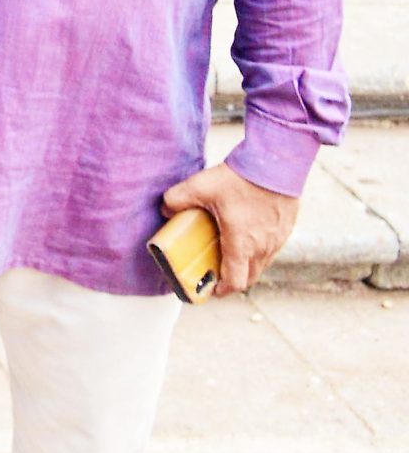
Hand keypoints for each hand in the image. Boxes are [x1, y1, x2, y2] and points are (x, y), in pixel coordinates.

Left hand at [162, 163, 301, 294]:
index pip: (235, 281)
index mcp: (241, 244)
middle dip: (232, 279)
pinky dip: (258, 249)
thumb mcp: (199, 187)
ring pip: (262, 263)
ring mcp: (277, 239)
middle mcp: (263, 247)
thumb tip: (166, 210)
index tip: (210, 289)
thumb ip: (176, 200)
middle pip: (249, 276)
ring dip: (246, 264)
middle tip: (217, 273)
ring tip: (229, 252)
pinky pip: (271, 248)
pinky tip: (245, 233)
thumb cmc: (240, 179)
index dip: (222, 289)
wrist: (276, 163)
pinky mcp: (286, 228)